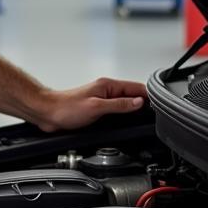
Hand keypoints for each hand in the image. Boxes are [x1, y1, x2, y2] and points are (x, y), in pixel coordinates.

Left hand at [32, 77, 147, 132]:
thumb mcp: (97, 107)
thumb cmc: (66, 108)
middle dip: (144, 103)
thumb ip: (119, 105)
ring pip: (124, 103)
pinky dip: (123, 115)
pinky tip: (127, 121)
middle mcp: (105, 91)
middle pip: (132, 95)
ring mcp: (101, 100)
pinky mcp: (96, 109)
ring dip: (134, 109)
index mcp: (107, 86)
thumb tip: (139, 102)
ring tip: (145, 117)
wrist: (47, 113)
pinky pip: (115, 110)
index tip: (160, 105)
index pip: (136, 87)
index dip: (149, 95)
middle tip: (156, 114)